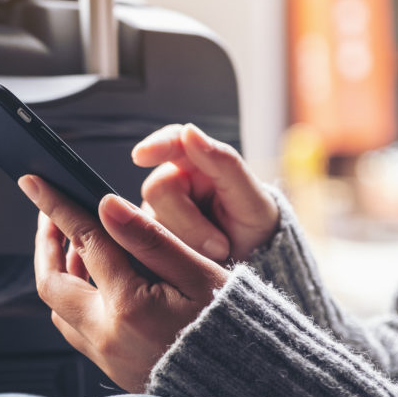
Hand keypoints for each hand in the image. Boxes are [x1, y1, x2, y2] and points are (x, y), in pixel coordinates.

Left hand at [18, 175, 227, 392]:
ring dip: (60, 273)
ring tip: (77, 243)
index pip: (83, 240)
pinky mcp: (112, 371)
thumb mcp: (199, 273)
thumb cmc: (233, 326)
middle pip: (52, 282)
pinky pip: (76, 330)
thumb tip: (105, 204)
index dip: (56, 206)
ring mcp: (106, 357)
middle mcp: (108, 334)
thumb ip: (149, 237)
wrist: (252, 391)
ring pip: (59, 308)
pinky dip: (76, 300)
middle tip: (51, 214)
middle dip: (46, 244)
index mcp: (130, 304)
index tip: (33, 180)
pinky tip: (96, 280)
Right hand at [132, 124, 277, 261]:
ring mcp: (159, 211)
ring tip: (216, 253)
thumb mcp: (251, 199)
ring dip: (187, 241)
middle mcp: (174, 182)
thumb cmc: (255, 227)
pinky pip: (148, 243)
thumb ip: (224, 163)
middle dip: (190, 221)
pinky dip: (175, 256)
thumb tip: (189, 131)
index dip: (155, 146)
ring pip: (151, 220)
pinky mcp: (150, 237)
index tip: (142, 155)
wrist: (253, 265)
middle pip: (158, 189)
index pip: (172, 142)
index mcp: (200, 162)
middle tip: (220, 246)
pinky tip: (195, 259)